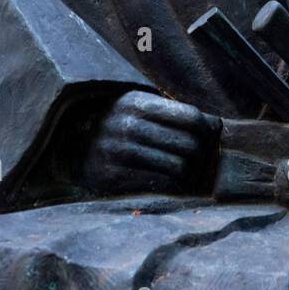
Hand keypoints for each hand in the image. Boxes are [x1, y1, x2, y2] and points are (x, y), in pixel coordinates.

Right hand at [62, 89, 220, 197]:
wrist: (72, 147)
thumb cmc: (119, 126)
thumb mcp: (139, 108)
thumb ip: (173, 113)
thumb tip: (217, 125)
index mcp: (136, 102)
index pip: (191, 117)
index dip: (208, 130)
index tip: (209, 137)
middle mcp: (126, 125)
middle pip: (189, 145)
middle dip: (200, 155)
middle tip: (198, 159)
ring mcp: (118, 152)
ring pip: (178, 168)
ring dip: (187, 174)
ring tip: (186, 173)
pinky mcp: (112, 177)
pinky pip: (160, 185)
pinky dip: (172, 186)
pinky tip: (170, 183)